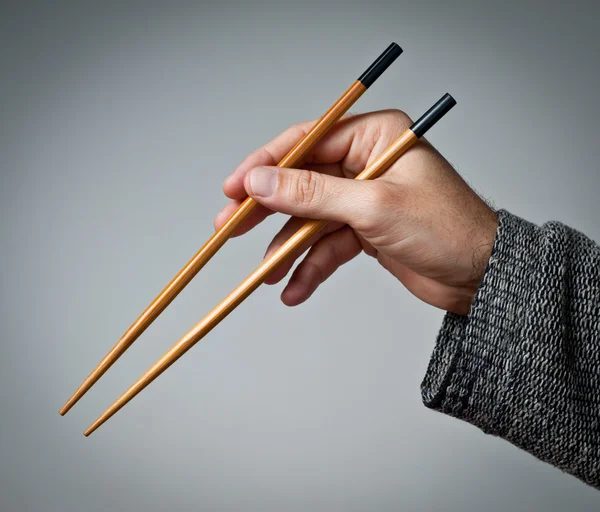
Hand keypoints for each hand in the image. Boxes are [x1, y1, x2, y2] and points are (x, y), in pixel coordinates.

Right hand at [215, 110, 497, 315]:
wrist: (482, 278)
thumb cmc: (447, 230)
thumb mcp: (373, 207)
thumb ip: (312, 193)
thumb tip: (260, 181)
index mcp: (375, 137)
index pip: (305, 142)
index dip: (264, 164)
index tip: (232, 189)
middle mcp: (366, 163)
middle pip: (301, 182)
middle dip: (266, 210)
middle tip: (229, 229)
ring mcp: (364, 199)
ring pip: (310, 220)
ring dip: (286, 249)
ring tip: (265, 274)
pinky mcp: (365, 231)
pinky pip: (326, 246)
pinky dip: (310, 267)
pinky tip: (294, 289)